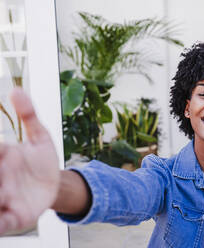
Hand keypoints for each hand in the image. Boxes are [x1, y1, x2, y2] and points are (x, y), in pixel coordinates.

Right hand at [0, 88, 59, 233]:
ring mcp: (4, 198)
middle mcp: (0, 177)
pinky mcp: (14, 216)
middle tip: (3, 174)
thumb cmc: (42, 160)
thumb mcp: (40, 137)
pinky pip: (1, 223)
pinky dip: (0, 224)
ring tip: (2, 197)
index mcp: (2, 157)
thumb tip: (16, 90)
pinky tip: (3, 220)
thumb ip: (29, 114)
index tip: (3, 149)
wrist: (54, 184)